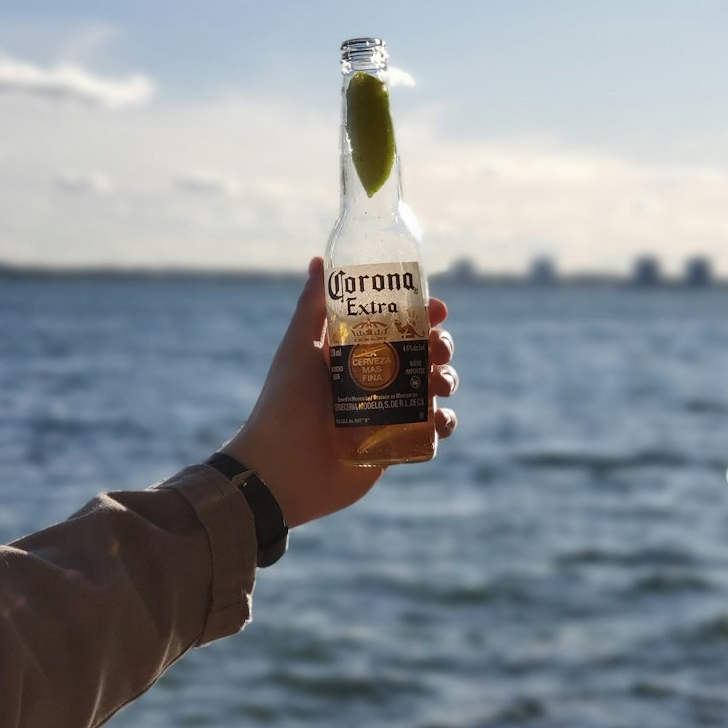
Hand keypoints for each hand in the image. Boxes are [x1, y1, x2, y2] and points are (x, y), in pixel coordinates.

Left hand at [223, 257, 457, 527]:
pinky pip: (431, 430)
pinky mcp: (394, 445)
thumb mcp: (298, 347)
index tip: (438, 309)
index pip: (398, 326)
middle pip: (422, 355)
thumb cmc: (284, 403)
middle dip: (440, 348)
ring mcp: (386, 413)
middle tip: (436, 350)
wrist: (280, 468)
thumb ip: (312, 306)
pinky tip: (437, 419)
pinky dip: (443, 423)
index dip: (423, 315)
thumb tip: (320, 259)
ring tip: (436, 386)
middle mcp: (373, 381)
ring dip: (446, 381)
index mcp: (354, 353)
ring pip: (433, 390)